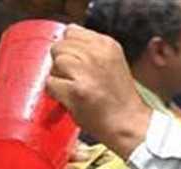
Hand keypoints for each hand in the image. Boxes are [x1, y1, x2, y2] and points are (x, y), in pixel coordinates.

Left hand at [46, 24, 151, 158]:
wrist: (129, 124)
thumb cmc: (118, 99)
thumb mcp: (112, 63)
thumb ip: (92, 51)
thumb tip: (65, 45)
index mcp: (107, 44)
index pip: (72, 31)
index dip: (69, 49)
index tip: (77, 65)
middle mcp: (97, 53)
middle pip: (60, 46)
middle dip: (62, 63)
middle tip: (75, 80)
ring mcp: (86, 71)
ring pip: (55, 63)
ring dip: (58, 77)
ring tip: (74, 89)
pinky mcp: (77, 90)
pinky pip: (51, 83)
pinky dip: (56, 93)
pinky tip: (71, 100)